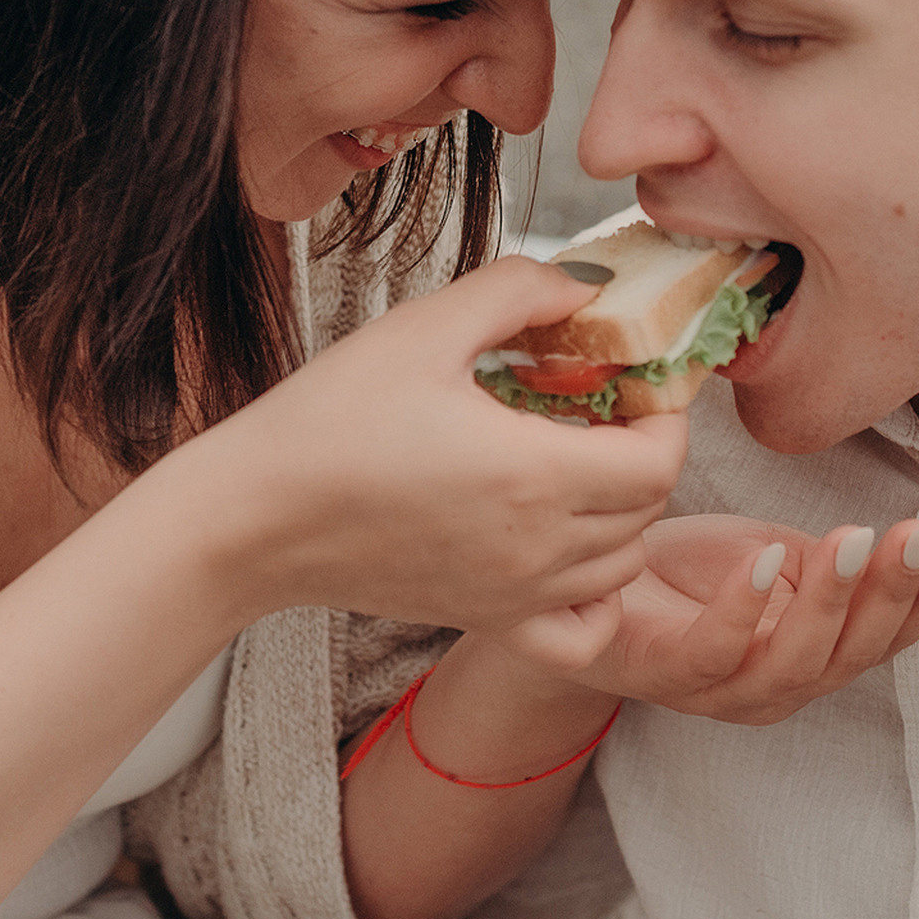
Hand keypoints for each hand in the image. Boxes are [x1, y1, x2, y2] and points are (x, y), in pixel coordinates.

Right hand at [181, 256, 687, 631]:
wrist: (254, 515)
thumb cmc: (330, 418)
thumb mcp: (424, 326)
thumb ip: (518, 290)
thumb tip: (586, 285)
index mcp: (533, 474)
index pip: (660, 459)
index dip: (664, 415)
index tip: (635, 379)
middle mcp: (537, 548)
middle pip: (649, 509)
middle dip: (644, 452)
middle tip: (603, 406)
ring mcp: (513, 594)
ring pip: (623, 564)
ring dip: (623, 512)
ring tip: (576, 462)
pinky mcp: (484, 618)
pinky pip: (580, 634)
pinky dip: (596, 597)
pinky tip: (565, 548)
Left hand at [498, 513, 918, 725]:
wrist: (580, 582)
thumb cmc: (683, 575)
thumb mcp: (773, 555)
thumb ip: (833, 563)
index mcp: (809, 660)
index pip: (883, 642)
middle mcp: (770, 690)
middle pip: (847, 657)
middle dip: (891, 597)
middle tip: (916, 537)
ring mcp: (714, 692)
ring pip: (790, 663)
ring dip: (830, 601)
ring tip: (855, 540)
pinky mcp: (657, 673)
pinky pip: (709, 655)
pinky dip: (743, 610)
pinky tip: (767, 560)